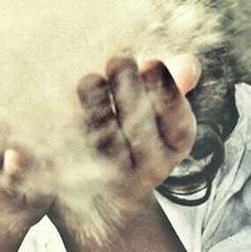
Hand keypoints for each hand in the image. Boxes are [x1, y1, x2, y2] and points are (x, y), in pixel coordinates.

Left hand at [76, 54, 199, 207]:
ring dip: (99, 111)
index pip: (178, 123)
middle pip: (141, 132)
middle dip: (130, 94)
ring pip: (108, 146)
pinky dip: (71, 129)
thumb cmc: (135, 125)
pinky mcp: (80, 179)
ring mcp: (115, 178)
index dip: (168, 93)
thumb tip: (188, 65)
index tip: (152, 62)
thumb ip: (170, 84)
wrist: (103, 190)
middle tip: (118, 60)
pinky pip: (74, 156)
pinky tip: (62, 107)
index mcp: (175, 143)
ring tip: (90, 80)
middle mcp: (151, 167)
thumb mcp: (156, 107)